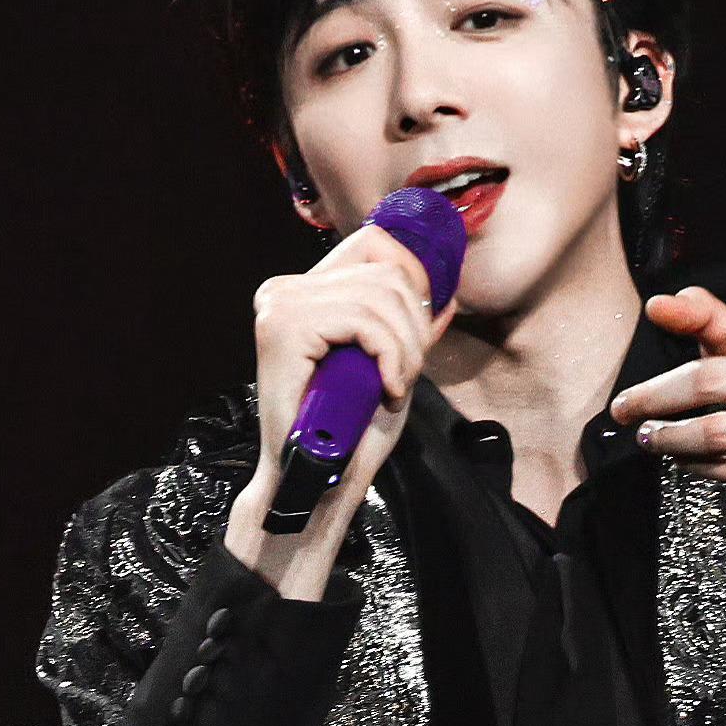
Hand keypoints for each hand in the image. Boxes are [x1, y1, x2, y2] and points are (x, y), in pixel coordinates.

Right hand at [244, 221, 461, 517]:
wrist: (310, 481)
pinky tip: (387, 390)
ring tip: (395, 386)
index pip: (372, 245)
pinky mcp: (284, 328)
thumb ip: (406, 330)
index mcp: (302, 292)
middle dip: (414, 327)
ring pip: (380, 298)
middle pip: (385, 272)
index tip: (422, 329)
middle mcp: (283, 290)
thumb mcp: (385, 368)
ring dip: (405, 348)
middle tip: (406, 375)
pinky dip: (390, 357)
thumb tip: (446, 296)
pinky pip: (364, 323)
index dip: (413, 275)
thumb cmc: (345, 433)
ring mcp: (280, 305)